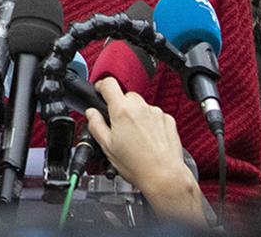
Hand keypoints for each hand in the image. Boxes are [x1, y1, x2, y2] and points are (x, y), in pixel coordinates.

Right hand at [86, 78, 208, 225]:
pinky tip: (147, 138)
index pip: (109, 84)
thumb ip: (95, 124)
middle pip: (126, 95)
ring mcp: (156, 113)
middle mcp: (140, 107)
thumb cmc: (137, 165)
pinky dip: (149, 122)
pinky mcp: (168, 120)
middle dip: (120, 106)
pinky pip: (154, 115)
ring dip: (135, 114)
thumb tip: (91, 114)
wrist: (165, 176)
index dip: (101, 85)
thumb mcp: (107, 146)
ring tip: (134, 136)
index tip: (100, 90)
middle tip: (117, 124)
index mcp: (122, 110)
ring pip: (141, 105)